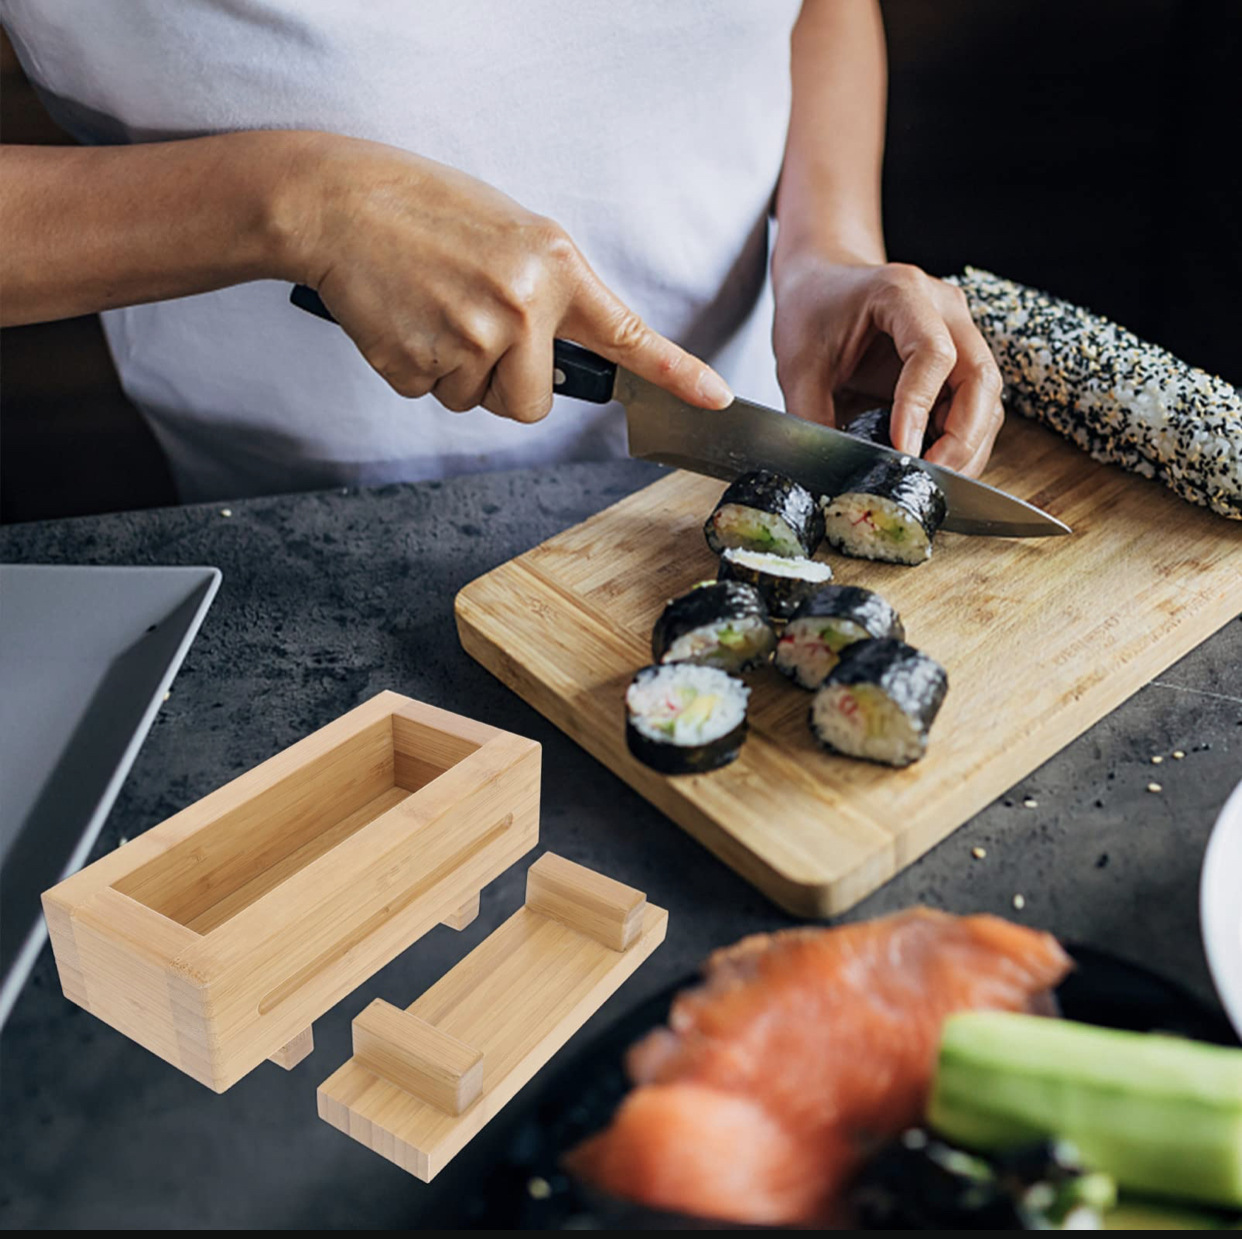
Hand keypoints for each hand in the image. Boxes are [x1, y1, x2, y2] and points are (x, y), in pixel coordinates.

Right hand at [286, 134, 731, 419]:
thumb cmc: (425, 210)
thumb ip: (548, 291)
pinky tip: (403, 318)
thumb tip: (560, 355)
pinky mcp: (420, 364)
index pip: (626, 333)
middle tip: (471, 329)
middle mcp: (521, 307)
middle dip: (504, 385)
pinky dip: (415, 368)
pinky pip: (430, 395)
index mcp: (552, 267)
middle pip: (532, 404)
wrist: (340, 202)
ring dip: (456, 374)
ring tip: (432, 309)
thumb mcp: (511, 232)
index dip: (675, 371)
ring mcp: (471, 339)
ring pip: (476, 402)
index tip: (715, 397)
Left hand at [771, 255, 1003, 475]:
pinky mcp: (958, 361)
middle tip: (930, 476)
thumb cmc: (811, 311)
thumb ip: (810, 416)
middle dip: (961, 438)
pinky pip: (974, 407)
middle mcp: (944, 309)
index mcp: (902, 292)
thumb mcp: (797, 365)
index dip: (919, 405)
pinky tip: (934, 464)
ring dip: (967, 446)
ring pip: (987, 398)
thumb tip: (828, 471)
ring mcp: (959, 333)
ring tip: (931, 479)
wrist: (822, 281)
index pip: (932, 352)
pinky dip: (960, 441)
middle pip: (980, 377)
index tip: (901, 449)